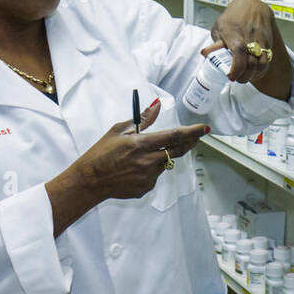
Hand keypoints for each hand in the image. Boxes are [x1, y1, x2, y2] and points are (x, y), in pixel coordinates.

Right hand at [45, 99, 208, 234]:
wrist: (89, 181)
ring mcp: (148, 177)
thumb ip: (142, 119)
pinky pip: (155, 176)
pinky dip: (151, 170)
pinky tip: (134, 170)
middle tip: (194, 137)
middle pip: (178, 151)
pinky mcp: (146, 188)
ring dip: (161, 157)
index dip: (192, 132)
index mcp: (141, 144)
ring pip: (165, 163)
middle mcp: (147, 161)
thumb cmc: (101, 153)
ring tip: (141, 157)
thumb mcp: (119, 131)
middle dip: (189, 143)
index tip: (204, 129)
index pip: (174, 136)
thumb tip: (157, 105)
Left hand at [207, 0, 293, 101]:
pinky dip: (261, 70)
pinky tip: (254, 72)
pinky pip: (267, 60)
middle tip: (236, 79)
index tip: (231, 76)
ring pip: (262, 63)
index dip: (236, 68)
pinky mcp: (268, 44)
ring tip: (246, 77)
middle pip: (251, 62)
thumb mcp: (219, 27)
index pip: (239, 53)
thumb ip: (215, 43)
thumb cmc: (235, 17)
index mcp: (235, 33)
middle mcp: (250, 38)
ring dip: (254, 75)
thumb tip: (207, 54)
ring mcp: (261, 41)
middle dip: (244, 76)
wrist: (253, 7)